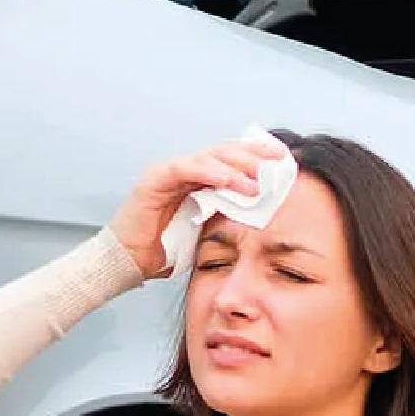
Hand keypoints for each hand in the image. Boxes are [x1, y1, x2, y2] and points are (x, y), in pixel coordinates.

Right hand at [107, 133, 292, 278]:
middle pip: (224, 153)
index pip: (232, 161)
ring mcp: (170, 173)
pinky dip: (209, 172)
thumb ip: (228, 214)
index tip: (284, 160)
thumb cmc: (166, 249)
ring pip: (208, 157)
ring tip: (256, 179)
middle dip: (252, 154)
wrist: (131, 262)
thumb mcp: (209, 230)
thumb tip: (261, 209)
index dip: (257, 157)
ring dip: (235, 166)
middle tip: (278, 159)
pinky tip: (229, 179)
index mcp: (200, 182)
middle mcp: (186, 172)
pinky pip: (185, 168)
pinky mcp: (155, 180)